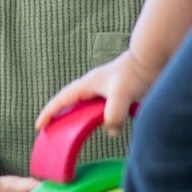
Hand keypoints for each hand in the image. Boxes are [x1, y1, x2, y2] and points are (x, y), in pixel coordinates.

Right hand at [37, 48, 160, 135]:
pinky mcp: (116, 94)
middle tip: (51, 131)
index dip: (49, 114)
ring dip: (78, 118)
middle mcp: (91, 87)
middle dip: (59, 117)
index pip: (61, 101)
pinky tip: (104, 126)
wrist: (151, 59)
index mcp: (85, 85)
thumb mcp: (121, 95)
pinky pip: (100, 109)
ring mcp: (103, 90)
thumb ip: (114, 115)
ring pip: (85, 107)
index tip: (39, 126)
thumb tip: (111, 131)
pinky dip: (96, 118)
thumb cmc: (134, 72)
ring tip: (74, 132)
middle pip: (69, 104)